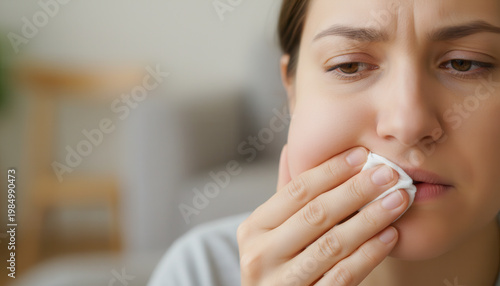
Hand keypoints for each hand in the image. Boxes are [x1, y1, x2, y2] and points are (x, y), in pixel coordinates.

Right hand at [237, 146, 408, 284]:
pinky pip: (343, 276)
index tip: (361, 155)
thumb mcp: (271, 230)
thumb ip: (284, 196)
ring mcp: (282, 282)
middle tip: (388, 173)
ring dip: (370, 219)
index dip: (331, 170)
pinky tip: (389, 235)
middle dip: (356, 190)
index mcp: (254, 229)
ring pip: (333, 244)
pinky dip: (368, 254)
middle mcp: (261, 254)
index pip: (296, 191)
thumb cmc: (277, 263)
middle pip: (316, 214)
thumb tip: (290, 149)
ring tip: (397, 200)